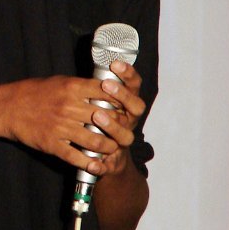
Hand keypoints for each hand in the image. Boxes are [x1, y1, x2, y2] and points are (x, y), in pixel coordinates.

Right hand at [0, 64, 144, 175]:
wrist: (6, 108)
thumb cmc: (32, 93)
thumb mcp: (59, 82)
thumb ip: (82, 86)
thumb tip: (106, 89)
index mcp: (72, 88)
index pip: (109, 95)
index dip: (122, 104)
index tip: (125, 110)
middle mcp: (69, 107)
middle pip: (107, 120)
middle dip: (120, 129)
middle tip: (124, 134)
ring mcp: (60, 127)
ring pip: (96, 141)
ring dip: (109, 148)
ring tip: (112, 149)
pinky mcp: (52, 144)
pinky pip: (76, 157)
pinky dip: (90, 164)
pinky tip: (97, 165)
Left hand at [88, 60, 145, 176]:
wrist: (104, 159)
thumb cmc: (96, 122)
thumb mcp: (96, 101)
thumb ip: (96, 88)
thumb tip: (93, 65)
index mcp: (126, 106)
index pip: (134, 86)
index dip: (128, 75)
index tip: (116, 64)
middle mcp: (128, 123)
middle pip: (135, 108)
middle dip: (122, 96)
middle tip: (107, 85)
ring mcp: (121, 143)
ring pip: (124, 136)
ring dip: (113, 126)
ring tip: (97, 116)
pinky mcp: (111, 163)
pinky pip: (108, 165)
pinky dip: (100, 164)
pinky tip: (93, 162)